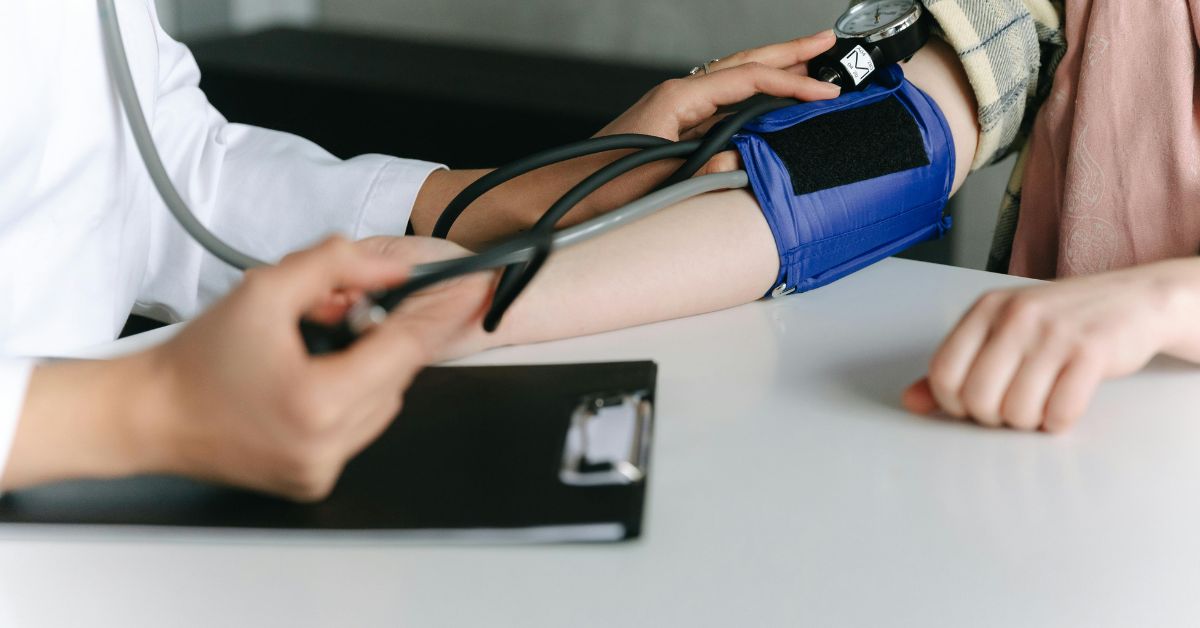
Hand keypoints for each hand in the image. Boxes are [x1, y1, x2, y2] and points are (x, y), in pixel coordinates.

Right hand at [133, 237, 487, 499]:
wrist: (150, 415)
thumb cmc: (198, 359)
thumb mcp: (265, 289)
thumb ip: (335, 266)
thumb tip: (393, 269)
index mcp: (319, 401)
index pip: (406, 349)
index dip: (439, 312)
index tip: (470, 286)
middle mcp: (328, 445)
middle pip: (397, 375)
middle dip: (381, 337)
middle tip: (342, 314)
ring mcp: (323, 469)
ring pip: (384, 403)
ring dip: (368, 370)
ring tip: (314, 350)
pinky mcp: (315, 481)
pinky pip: (359, 429)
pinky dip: (350, 399)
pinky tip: (309, 382)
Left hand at [597, 30, 840, 174]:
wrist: (560, 194)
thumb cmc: (597, 186)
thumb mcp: (657, 180)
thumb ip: (704, 170)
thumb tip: (742, 160)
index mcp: (677, 98)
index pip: (749, 80)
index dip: (793, 84)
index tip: (827, 92)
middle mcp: (678, 95)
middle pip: (744, 63)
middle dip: (789, 52)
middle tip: (827, 41)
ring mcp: (676, 108)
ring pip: (735, 79)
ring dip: (773, 69)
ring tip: (809, 62)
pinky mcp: (674, 126)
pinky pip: (724, 102)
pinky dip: (753, 95)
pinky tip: (769, 100)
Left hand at [902, 260, 1199, 431]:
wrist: (1134, 300)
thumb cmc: (1060, 322)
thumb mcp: (1002, 331)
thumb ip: (956, 365)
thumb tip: (912, 403)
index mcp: (985, 309)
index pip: (943, 372)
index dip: (954, 403)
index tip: (974, 404)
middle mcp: (1015, 316)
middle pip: (977, 399)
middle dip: (992, 418)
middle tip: (1012, 406)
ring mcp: (1054, 333)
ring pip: (1016, 411)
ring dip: (1028, 422)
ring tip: (1040, 402)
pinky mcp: (1092, 352)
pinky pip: (1059, 412)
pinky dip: (1059, 421)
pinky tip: (1064, 405)